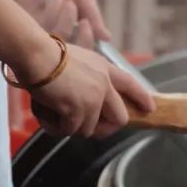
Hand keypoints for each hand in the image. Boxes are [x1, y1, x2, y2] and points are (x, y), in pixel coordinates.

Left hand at [4, 0, 109, 45]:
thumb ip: (93, 15)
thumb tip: (107, 38)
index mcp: (71, 33)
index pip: (83, 50)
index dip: (87, 42)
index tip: (88, 25)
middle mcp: (56, 37)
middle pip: (71, 50)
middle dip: (76, 29)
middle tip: (78, 13)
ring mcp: (40, 33)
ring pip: (57, 36)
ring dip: (63, 14)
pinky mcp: (27, 25)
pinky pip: (43, 26)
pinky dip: (52, 8)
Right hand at [21, 44, 153, 138]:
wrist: (37, 55)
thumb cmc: (47, 54)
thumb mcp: (78, 59)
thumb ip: (88, 76)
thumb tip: (84, 99)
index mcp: (104, 68)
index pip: (130, 84)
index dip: (142, 97)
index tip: (149, 108)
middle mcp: (104, 84)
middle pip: (120, 118)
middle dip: (105, 129)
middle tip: (89, 130)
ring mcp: (93, 98)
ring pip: (89, 129)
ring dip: (71, 126)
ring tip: (54, 114)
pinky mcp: (78, 110)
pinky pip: (70, 131)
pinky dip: (56, 127)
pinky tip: (46, 115)